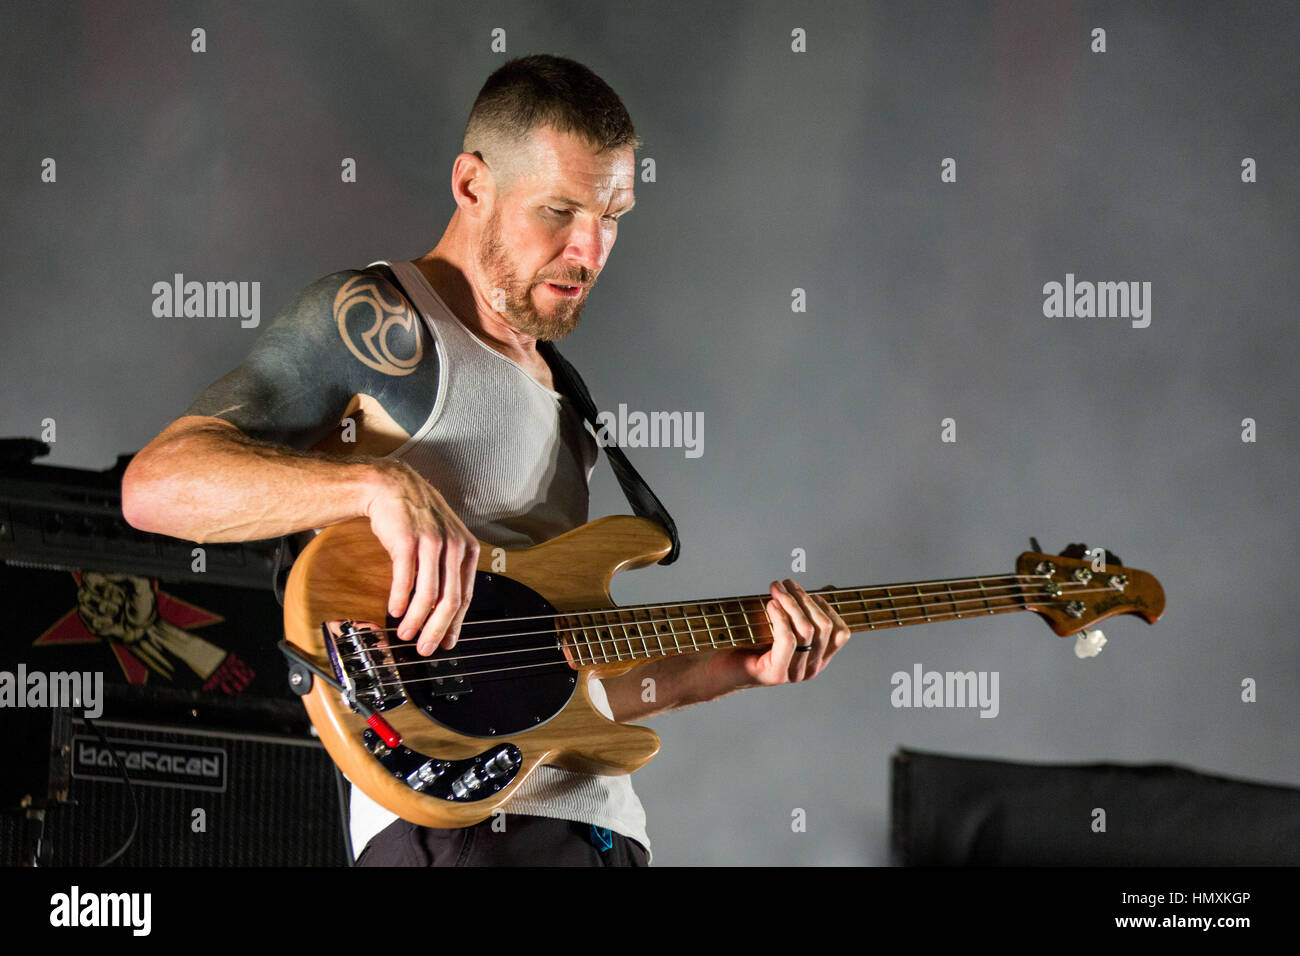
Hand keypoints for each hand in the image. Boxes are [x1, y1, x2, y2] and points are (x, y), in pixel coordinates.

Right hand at [362, 459, 479, 654]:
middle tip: (425, 648)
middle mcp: (453, 545)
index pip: (465, 596)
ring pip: (428, 595)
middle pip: (450, 601)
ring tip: (405, 633)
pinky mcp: (407, 540)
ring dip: (416, 620)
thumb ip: (448, 570)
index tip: (447, 643)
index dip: (455, 624)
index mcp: (467, 549)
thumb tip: (445, 610)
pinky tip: (395, 611)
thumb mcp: (443, 539)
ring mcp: (432, 542)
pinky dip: (400, 600)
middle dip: (437, 630)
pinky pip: (406, 579)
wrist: (392, 486)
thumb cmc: (416, 518)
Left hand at [707, 579, 850, 690]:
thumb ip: (802, 611)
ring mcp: (794, 674)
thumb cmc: (748, 643)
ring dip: (790, 602)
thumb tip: (828, 588)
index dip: (827, 607)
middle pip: (824, 627)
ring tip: (775, 588)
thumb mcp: (781, 624)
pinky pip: (787, 639)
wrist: (718, 669)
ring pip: (806, 630)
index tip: (807, 592)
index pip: (841, 633)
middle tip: (784, 583)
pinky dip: (780, 617)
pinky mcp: (775, 674)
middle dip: (804, 598)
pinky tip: (770, 605)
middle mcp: (810, 669)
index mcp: (817, 659)